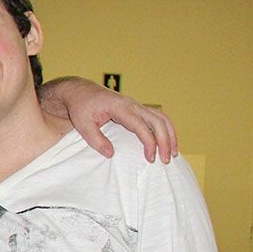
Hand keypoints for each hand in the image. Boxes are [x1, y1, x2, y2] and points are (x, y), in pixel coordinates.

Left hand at [41, 77, 177, 162]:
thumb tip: (111, 154)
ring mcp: (135, 105)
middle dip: (165, 141)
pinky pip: (156, 117)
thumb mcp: (82, 124)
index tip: (150, 159)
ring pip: (161, 117)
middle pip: (157, 121)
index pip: (141, 126)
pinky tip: (166, 142)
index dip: (149, 143)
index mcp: (120, 108)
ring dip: (170, 134)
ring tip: (173, 153)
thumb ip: (96, 139)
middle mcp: (132, 105)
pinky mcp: (136, 108)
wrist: (79, 91)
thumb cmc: (80, 107)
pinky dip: (165, 129)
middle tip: (166, 160)